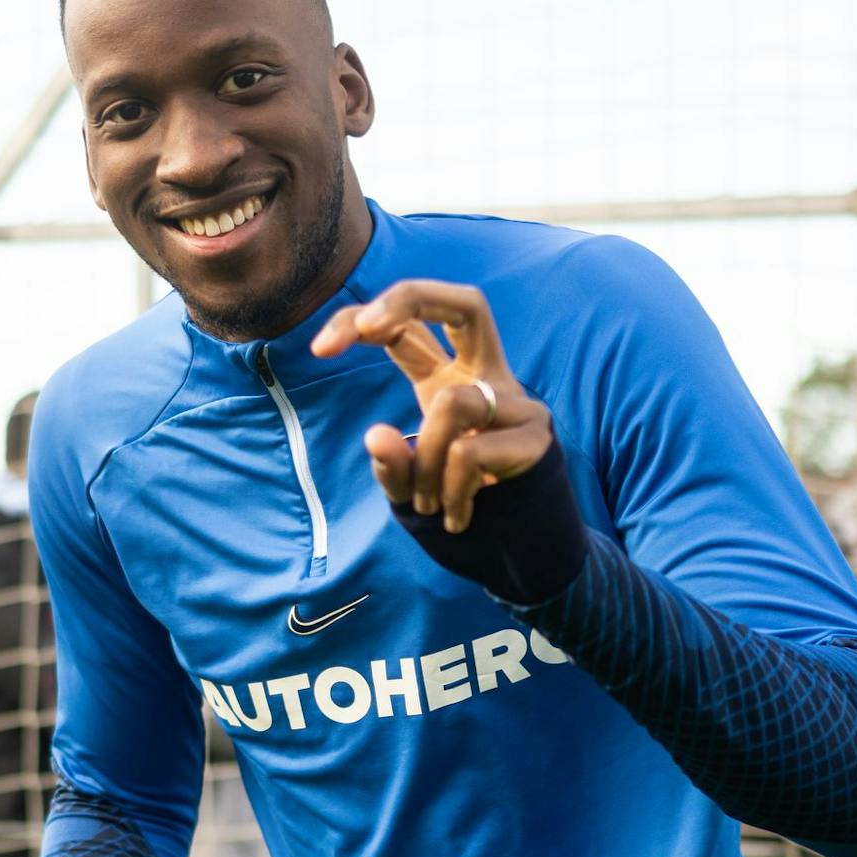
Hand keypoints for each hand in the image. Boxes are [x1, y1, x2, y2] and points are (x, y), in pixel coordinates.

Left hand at [312, 280, 551, 532]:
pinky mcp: (537, 436)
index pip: (409, 327)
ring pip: (452, 404)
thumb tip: (378, 436)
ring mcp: (517, 405)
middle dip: (412, 298)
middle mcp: (486, 380)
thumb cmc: (463, 516)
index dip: (361, 321)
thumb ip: (391, 468)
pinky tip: (456, 518)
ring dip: (426, 462)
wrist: (518, 558)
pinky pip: (470, 452)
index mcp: (448, 381)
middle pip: (468, 302)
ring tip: (428, 504)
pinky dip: (451, 491)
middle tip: (370, 327)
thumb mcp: (410, 495)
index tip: (319, 349)